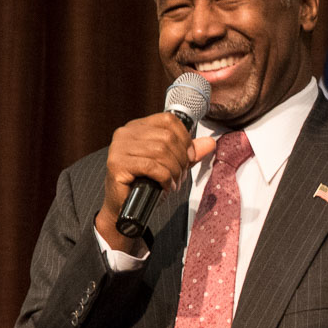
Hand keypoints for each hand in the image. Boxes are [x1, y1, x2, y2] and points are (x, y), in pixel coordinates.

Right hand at [94, 112, 215, 252]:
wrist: (123, 208)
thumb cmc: (144, 184)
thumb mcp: (170, 165)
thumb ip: (188, 153)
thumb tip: (210, 143)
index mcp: (137, 127)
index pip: (168, 120)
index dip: (185, 138)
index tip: (189, 157)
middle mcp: (125, 133)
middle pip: (166, 137)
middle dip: (181, 159)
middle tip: (180, 176)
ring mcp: (119, 148)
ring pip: (161, 152)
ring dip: (174, 171)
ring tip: (174, 183)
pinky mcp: (117, 164)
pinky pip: (152, 167)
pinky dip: (165, 178)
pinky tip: (165, 186)